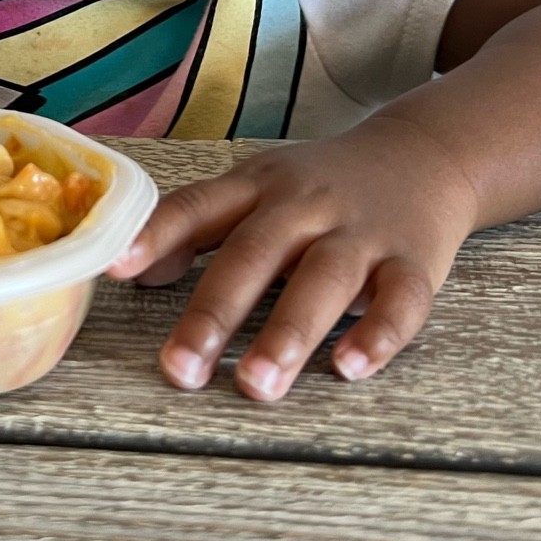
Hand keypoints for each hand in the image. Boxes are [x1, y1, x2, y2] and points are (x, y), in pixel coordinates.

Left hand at [108, 116, 479, 401]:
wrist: (425, 155)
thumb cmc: (322, 186)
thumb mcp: (256, 190)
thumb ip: (195, 228)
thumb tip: (129, 271)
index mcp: (258, 187)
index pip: (199, 207)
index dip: (156, 235)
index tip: (115, 269)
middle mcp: (306, 205)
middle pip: (255, 254)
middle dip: (215, 314)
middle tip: (180, 370)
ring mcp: (362, 233)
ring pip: (324, 280)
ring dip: (288, 333)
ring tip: (256, 385)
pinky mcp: (415, 262)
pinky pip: (401, 300)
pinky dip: (378, 334)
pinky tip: (350, 368)